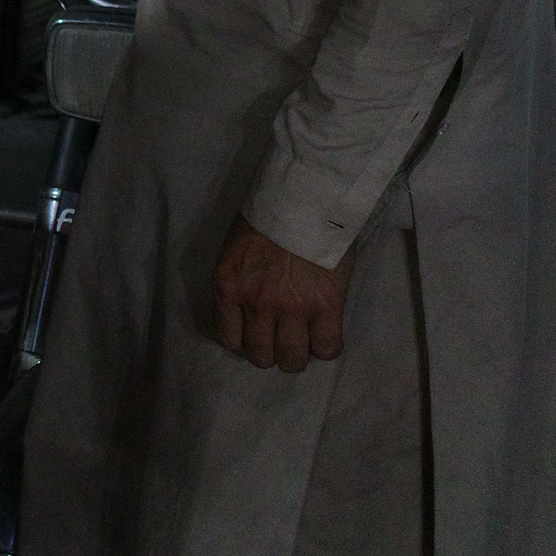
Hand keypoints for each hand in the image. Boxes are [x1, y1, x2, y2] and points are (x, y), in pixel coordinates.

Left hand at [212, 216, 354, 371]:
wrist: (302, 197)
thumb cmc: (266, 218)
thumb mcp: (235, 251)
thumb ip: (238, 282)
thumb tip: (245, 309)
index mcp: (228, 287)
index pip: (228, 339)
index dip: (244, 342)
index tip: (255, 334)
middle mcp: (256, 303)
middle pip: (260, 356)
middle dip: (271, 352)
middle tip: (281, 339)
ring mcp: (292, 308)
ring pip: (293, 359)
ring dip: (298, 355)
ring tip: (304, 341)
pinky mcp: (326, 306)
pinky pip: (327, 348)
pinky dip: (326, 348)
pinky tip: (325, 334)